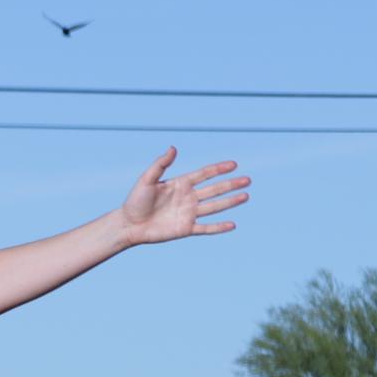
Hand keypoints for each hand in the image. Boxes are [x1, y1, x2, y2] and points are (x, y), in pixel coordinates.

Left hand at [117, 146, 248, 245]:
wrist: (128, 225)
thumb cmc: (135, 201)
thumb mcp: (147, 180)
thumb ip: (160, 164)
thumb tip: (173, 148)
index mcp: (181, 184)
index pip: (204, 174)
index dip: (219, 169)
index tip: (234, 164)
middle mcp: (188, 198)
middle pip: (214, 189)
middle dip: (231, 185)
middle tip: (248, 180)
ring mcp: (188, 213)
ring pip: (214, 207)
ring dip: (230, 202)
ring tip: (246, 196)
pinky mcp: (185, 229)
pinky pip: (206, 228)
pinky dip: (219, 227)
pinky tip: (232, 224)